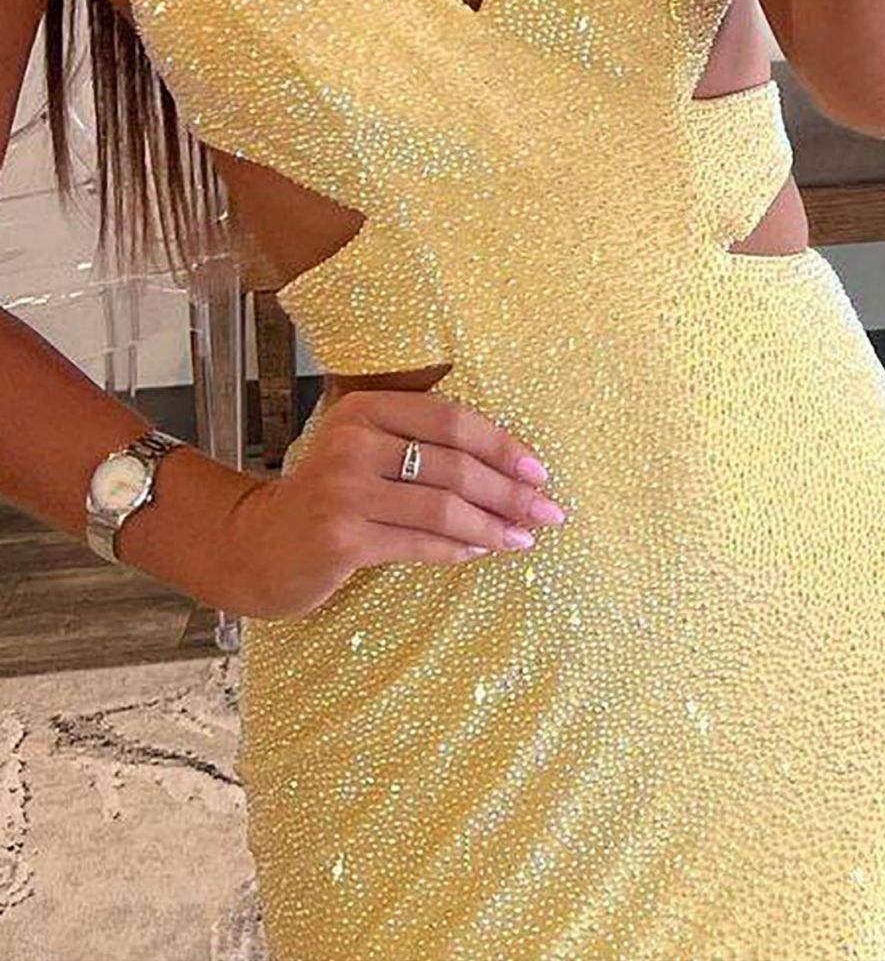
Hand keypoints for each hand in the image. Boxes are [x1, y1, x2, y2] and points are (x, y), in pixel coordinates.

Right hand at [226, 389, 567, 618]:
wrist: (258, 544)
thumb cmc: (330, 496)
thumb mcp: (366, 451)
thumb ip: (420, 442)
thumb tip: (511, 463)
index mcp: (365, 408)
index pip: (451, 420)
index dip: (503, 445)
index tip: (539, 471)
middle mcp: (352, 441)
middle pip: (453, 465)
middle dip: (510, 492)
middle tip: (549, 512)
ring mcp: (344, 489)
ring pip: (442, 507)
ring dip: (493, 526)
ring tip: (524, 538)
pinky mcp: (341, 536)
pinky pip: (419, 543)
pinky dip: (457, 549)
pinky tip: (481, 552)